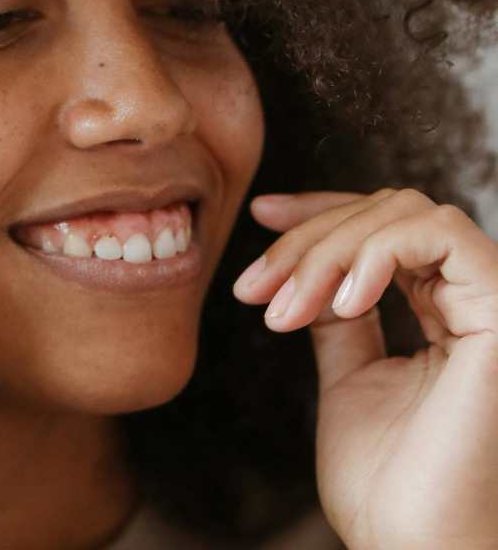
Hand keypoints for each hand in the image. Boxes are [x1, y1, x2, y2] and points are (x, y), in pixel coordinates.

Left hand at [232, 188, 497, 549]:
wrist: (413, 546)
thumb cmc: (387, 483)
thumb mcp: (348, 376)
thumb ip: (338, 318)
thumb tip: (308, 267)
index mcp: (445, 315)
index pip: (386, 228)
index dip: (321, 212)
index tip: (261, 215)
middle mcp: (476, 303)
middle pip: (388, 212)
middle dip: (308, 238)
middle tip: (255, 290)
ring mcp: (494, 307)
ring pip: (407, 213)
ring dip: (328, 249)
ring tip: (287, 309)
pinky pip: (444, 234)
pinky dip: (377, 252)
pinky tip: (341, 300)